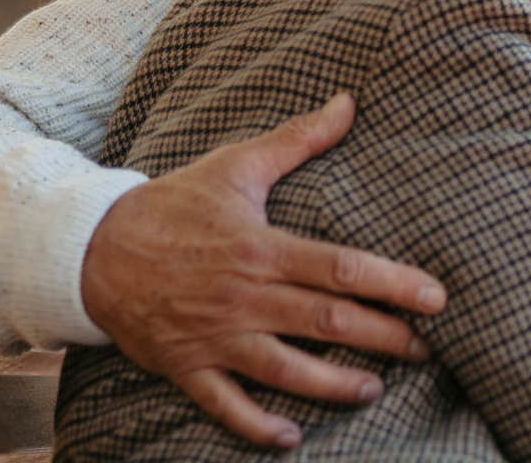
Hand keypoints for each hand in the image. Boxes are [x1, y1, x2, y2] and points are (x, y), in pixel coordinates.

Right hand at [80, 92, 447, 448]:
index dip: (394, 284)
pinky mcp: (187, 366)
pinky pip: (226, 405)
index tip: (437, 298)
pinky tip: (292, 436)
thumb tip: (349, 102)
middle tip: (427, 349)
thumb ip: (298, 140)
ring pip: (286, 371)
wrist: (92, 247)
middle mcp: (244, 297)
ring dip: (335, 385)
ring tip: (374, 388)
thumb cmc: (174, 204)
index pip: (341, 269)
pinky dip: (257, 425)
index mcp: (262, 248)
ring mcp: (215, 337)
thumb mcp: (236, 166)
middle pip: (327, 324)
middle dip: (384, 338)